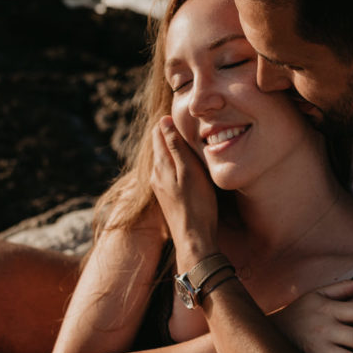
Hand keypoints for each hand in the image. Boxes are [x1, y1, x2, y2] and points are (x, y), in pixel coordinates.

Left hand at [150, 116, 218, 268]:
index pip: (158, 132)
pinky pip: (168, 171)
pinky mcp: (166, 196)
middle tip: (188, 123)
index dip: (170, 121)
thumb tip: (163, 120)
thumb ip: (175, 145)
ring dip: (173, 148)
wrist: (193, 238)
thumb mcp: (189, 170)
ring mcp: (159, 186)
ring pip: (164, 159)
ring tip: (189, 141)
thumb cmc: (196, 204)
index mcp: (160, 164)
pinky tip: (186, 165)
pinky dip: (176, 163)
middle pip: (159, 144)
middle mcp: (155, 174)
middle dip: (170, 133)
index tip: (184, 114)